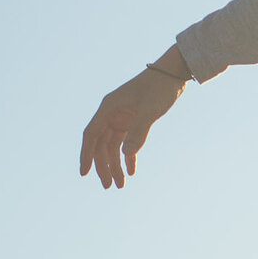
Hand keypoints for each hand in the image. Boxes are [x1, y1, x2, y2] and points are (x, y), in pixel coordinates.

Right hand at [78, 50, 186, 188]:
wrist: (174, 72)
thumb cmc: (160, 86)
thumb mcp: (150, 109)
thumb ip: (139, 131)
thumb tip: (125, 154)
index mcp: (108, 108)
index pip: (91, 135)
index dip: (86, 155)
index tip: (84, 174)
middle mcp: (111, 113)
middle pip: (101, 144)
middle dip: (104, 166)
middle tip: (109, 186)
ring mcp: (122, 117)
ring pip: (113, 146)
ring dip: (116, 164)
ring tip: (121, 184)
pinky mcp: (133, 120)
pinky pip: (126, 142)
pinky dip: (129, 156)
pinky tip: (132, 171)